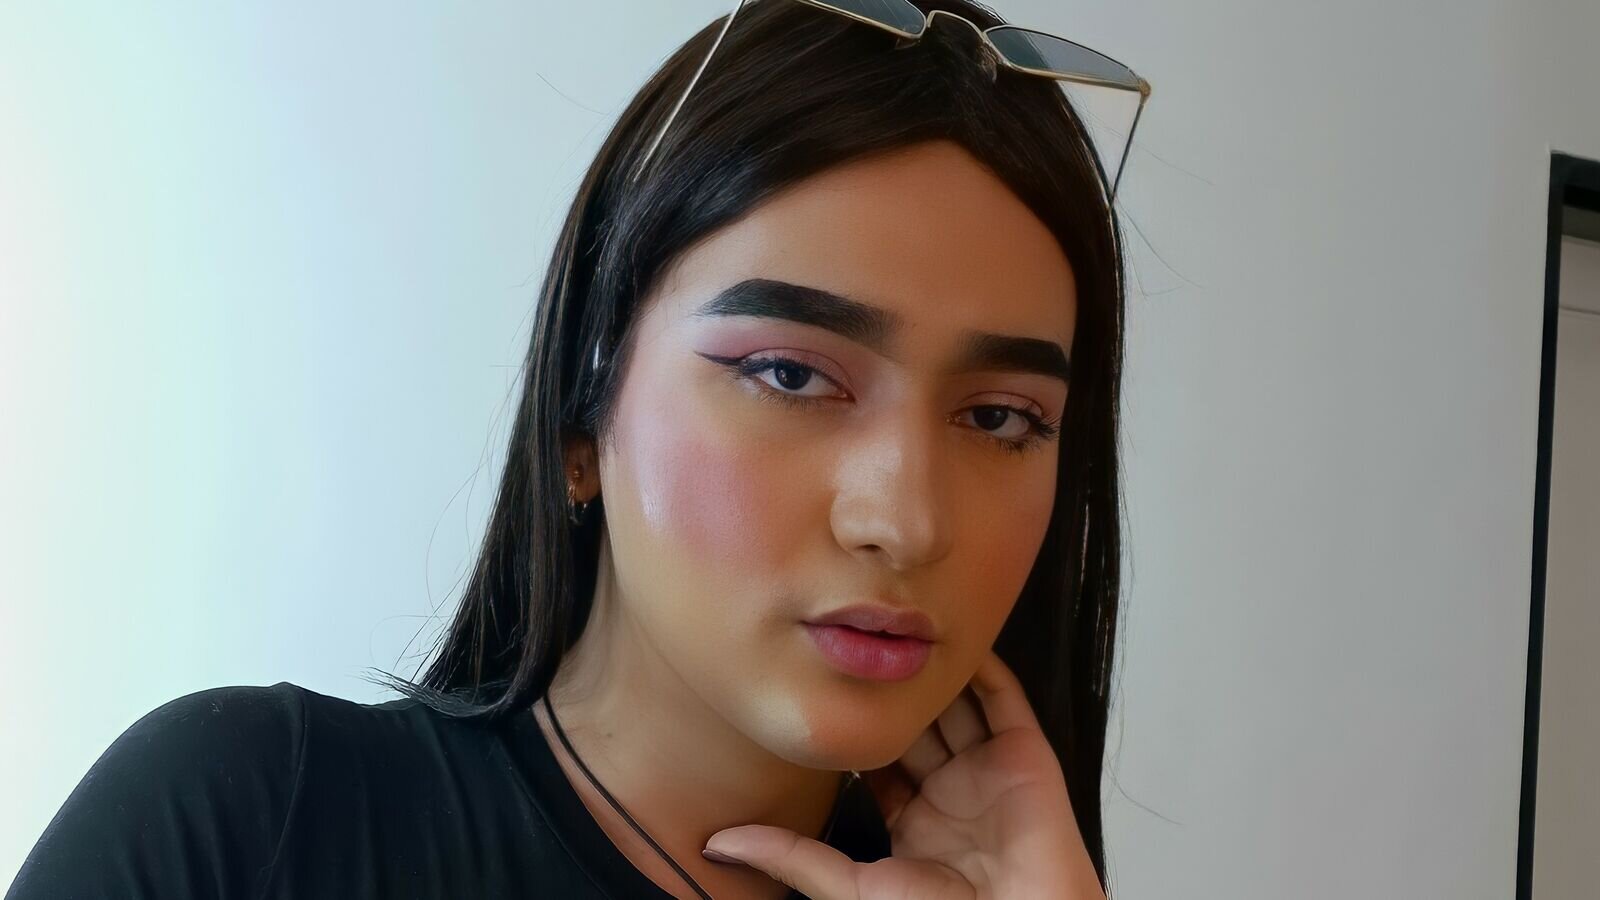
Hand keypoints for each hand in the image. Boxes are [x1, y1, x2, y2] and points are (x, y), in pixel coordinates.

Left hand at [702, 648, 1105, 898]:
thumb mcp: (850, 886)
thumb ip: (790, 856)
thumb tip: (717, 842)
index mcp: (913, 823)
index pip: (879, 759)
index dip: (854, 725)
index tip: (820, 684)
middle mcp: (952, 792)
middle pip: (917, 725)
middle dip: (892, 690)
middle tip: (860, 643)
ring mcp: (990, 772)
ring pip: (957, 706)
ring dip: (933, 671)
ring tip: (901, 628)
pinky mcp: (1026, 757)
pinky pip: (1004, 702)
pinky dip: (984, 669)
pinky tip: (956, 640)